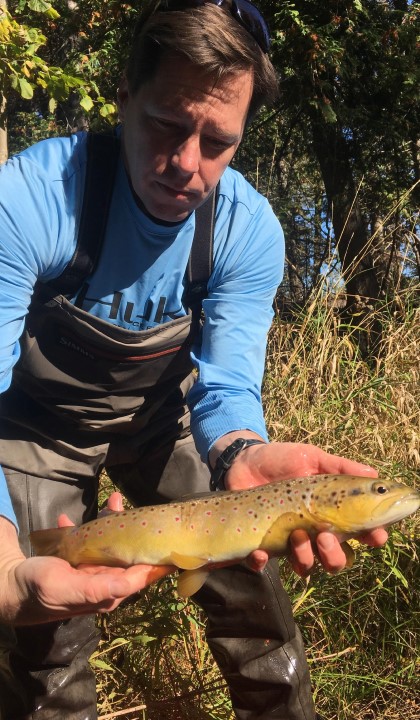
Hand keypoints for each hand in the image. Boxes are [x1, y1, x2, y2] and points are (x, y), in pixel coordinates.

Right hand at [0, 493, 172, 626]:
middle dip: (136, 530)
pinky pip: (89, 539)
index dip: (160, 561)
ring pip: (111, 543)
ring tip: (112, 501)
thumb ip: (100, 589)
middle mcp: (105, 581)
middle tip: (139, 509)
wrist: (11, 589)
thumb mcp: (68, 590)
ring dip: (112, 522)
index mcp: (108, 592)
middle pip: (129, 553)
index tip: (176, 544)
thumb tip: (132, 585)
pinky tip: (72, 516)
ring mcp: (92, 569)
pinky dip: (85, 526)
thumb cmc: (41, 592)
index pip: (142, 575)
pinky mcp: (78, 559)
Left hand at [223, 438, 387, 575]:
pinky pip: (263, 563)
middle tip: (325, 536)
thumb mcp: (311, 457)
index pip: (361, 533)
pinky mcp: (260, 542)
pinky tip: (260, 551)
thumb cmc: (282, 458)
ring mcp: (288, 540)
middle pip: (337, 561)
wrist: (245, 459)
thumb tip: (374, 474)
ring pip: (307, 566)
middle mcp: (314, 532)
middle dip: (335, 556)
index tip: (375, 536)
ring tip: (297, 535)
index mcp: (332, 513)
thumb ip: (339, 466)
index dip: (372, 538)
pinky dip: (262, 561)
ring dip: (305, 557)